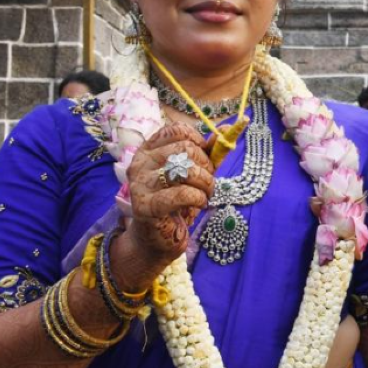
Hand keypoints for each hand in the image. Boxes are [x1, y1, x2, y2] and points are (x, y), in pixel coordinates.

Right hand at [116, 124, 214, 288]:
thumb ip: (208, 151)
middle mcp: (140, 163)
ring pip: (186, 170)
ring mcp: (140, 185)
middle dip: (206, 166)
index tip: (203, 159)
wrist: (158, 238)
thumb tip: (227, 129)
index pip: (177, 130)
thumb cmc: (177, 201)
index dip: (198, 142)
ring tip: (204, 194)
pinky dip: (199, 198)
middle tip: (206, 182)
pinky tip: (198, 204)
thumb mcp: (194, 172)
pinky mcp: (145, 206)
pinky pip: (183, 194)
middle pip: (185, 150)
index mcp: (149, 150)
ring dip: (206, 183)